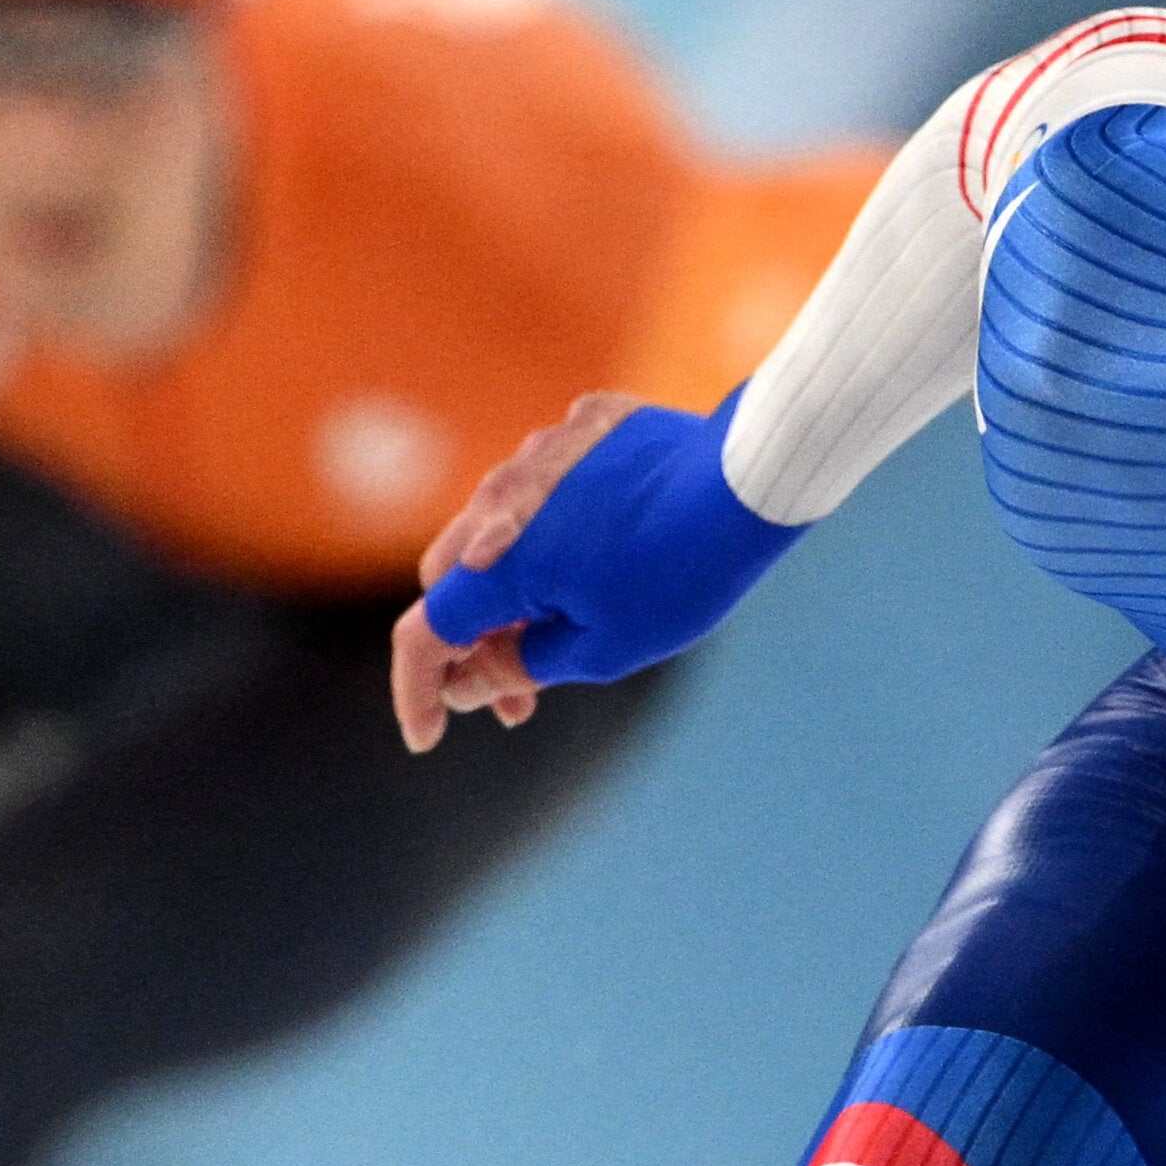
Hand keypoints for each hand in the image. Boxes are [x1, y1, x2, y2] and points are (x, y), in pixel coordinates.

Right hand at [395, 389, 649, 752]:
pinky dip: (559, 528)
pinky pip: (550, 482)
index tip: (426, 738)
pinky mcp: (587, 428)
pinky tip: (604, 553)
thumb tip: (464, 684)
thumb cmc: (679, 573)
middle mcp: (502, 497)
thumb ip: (523, 666)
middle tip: (518, 700)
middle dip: (473, 642)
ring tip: (568, 629)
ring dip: (516, 584)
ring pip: (499, 526)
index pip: (426, 632)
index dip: (417, 690)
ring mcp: (542, 454)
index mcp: (496, 561)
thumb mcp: (604, 648)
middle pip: (454, 579)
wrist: (748, 478)